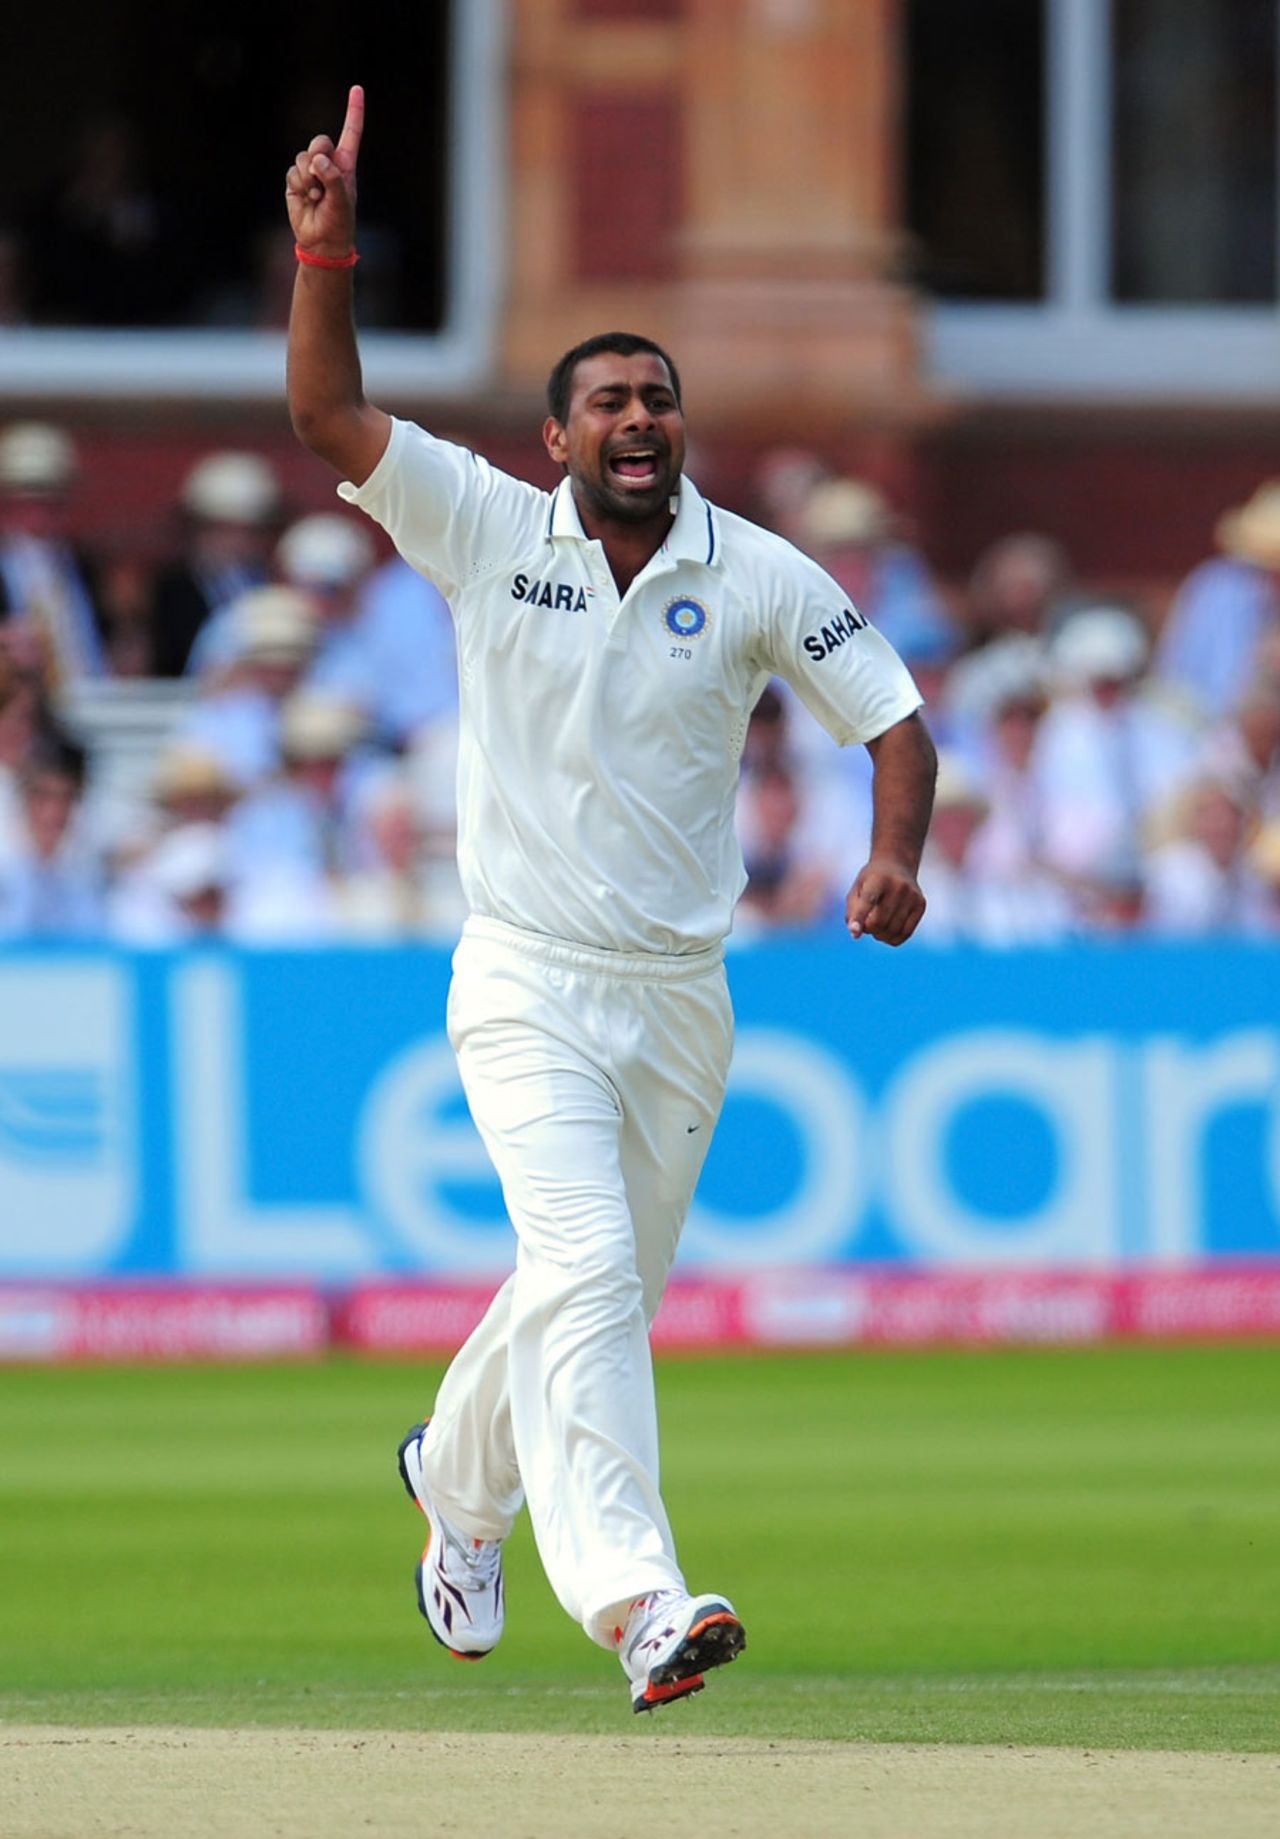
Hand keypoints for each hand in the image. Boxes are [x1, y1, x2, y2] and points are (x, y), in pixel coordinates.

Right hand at [286, 85, 363, 258]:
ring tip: (317, 197)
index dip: (353, 111)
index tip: (357, 88)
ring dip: (309, 178)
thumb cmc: (339, 222)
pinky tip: (307, 200)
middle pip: (320, 141)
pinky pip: (293, 172)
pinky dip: (300, 186)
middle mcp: (328, 164)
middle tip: (322, 176)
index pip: (351, 133)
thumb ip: (333, 177)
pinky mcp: (295, 181)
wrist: (321, 242)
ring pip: (303, 157)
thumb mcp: (342, 200)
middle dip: (319, 156)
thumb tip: (318, 161)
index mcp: (346, 164)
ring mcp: (310, 171)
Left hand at [845, 856, 925, 946]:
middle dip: (869, 929)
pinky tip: (886, 932)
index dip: (860, 918)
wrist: (897, 864)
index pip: (868, 901)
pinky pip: (905, 933)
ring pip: (892, 930)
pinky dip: (892, 939)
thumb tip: (855, 933)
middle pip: (880, 921)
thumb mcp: (857, 888)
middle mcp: (898, 885)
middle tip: (866, 925)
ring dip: (880, 935)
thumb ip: (853, 911)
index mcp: (878, 878)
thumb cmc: (871, 880)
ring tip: (876, 927)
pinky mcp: (921, 905)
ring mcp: (912, 895)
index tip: (855, 932)